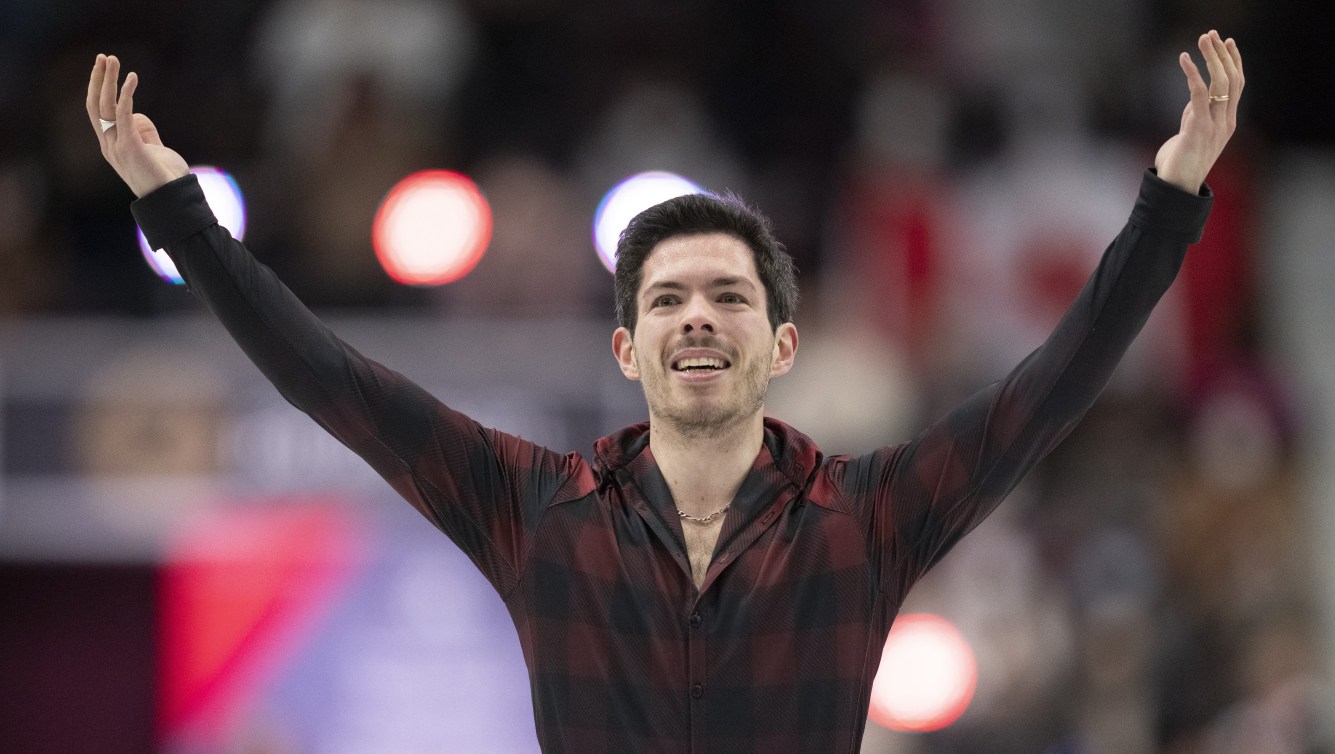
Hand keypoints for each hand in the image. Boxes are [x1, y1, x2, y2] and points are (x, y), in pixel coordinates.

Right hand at [86, 54, 189, 197]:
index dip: (98, 89)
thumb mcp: (154, 149)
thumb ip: (145, 132)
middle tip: (103, 57)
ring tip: (112, 59)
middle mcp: (108, 144)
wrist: (172, 199)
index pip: (98, 112)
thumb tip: (138, 115)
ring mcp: (117, 146)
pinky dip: (126, 93)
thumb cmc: (166, 176)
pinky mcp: (130, 147)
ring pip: (105, 106)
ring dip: (107, 80)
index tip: (104, 69)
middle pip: (96, 105)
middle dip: (98, 79)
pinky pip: (124, 114)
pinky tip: (132, 77)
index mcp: (111, 145)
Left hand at [1154, 30, 1243, 193]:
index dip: (1234, 62)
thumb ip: (1196, 115)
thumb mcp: (1192, 134)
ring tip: (1203, 39)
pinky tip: (1184, 59)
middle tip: (1212, 34)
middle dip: (1223, 54)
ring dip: (1211, 58)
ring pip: (1220, 83)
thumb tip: (1195, 98)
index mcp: (1227, 122)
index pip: (1237, 86)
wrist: (1176, 190)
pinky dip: (1193, 73)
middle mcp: (1226, 122)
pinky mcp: (1197, 129)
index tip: (1227, 43)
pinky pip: (1198, 94)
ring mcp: (1214, 126)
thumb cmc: (1179, 163)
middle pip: (1232, 80)